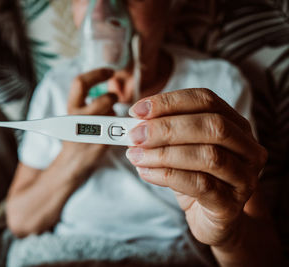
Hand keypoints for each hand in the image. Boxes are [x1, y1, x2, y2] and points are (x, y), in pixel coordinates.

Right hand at [64, 68, 117, 171]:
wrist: (72, 163)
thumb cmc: (78, 136)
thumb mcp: (75, 115)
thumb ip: (87, 101)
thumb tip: (109, 84)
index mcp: (70, 108)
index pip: (80, 83)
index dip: (97, 73)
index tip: (110, 71)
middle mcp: (77, 119)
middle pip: (103, 99)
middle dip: (112, 97)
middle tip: (113, 99)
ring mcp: (90, 132)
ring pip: (112, 113)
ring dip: (114, 113)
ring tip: (108, 119)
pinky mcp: (101, 144)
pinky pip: (116, 129)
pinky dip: (117, 127)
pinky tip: (110, 131)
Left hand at [126, 88, 267, 246]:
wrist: (210, 218)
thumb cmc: (194, 177)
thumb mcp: (180, 149)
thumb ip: (164, 133)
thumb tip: (136, 123)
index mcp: (236, 125)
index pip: (205, 101)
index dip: (170, 102)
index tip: (137, 110)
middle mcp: (247, 148)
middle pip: (212, 126)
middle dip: (167, 128)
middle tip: (135, 135)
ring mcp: (244, 178)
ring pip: (208, 156)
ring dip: (164, 154)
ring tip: (136, 156)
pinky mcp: (231, 204)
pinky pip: (200, 185)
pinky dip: (167, 176)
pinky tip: (146, 173)